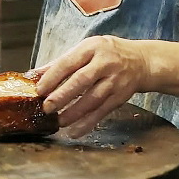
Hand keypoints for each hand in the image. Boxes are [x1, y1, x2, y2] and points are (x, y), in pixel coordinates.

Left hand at [36, 35, 150, 137]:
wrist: (142, 61)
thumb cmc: (108, 54)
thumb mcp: (87, 49)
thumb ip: (63, 61)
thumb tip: (36, 74)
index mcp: (92, 47)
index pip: (69, 62)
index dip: (53, 76)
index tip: (39, 89)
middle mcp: (105, 63)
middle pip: (81, 80)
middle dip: (63, 95)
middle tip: (47, 107)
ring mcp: (114, 80)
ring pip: (92, 99)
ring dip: (74, 112)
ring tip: (58, 121)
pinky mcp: (120, 96)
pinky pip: (102, 112)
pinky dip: (88, 123)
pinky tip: (75, 131)